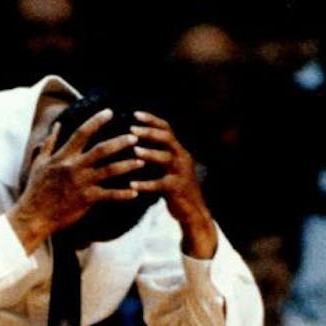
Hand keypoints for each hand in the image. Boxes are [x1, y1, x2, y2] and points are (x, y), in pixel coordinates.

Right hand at [8, 107, 145, 250]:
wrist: (33, 215)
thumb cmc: (36, 189)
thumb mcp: (39, 162)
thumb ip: (50, 143)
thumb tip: (57, 125)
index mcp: (63, 156)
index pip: (82, 133)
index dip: (96, 121)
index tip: (110, 112)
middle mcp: (74, 167)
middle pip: (102, 150)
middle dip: (120, 142)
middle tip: (135, 136)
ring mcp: (81, 183)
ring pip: (109, 171)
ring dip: (127, 165)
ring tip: (142, 161)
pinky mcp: (86, 200)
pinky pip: (109, 195)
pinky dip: (123, 194)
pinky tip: (135, 192)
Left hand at [128, 112, 216, 257]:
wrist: (193, 212)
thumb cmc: (176, 188)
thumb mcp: (170, 168)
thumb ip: (158, 155)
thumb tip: (135, 142)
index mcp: (178, 151)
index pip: (167, 129)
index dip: (152, 120)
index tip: (135, 114)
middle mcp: (182, 158)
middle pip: (168, 139)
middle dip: (150, 132)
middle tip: (132, 129)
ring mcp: (181, 173)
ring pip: (167, 158)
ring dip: (150, 153)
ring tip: (135, 150)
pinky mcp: (177, 189)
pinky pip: (161, 184)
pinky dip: (146, 184)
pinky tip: (132, 184)